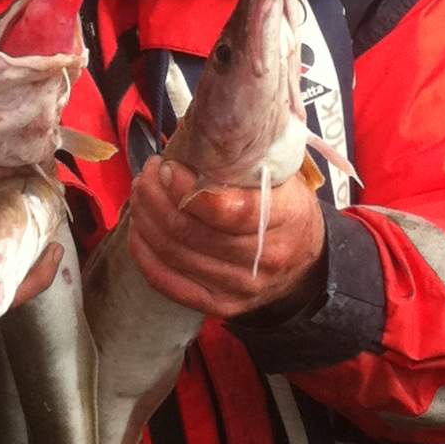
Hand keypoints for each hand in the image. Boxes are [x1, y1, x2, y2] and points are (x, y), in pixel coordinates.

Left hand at [125, 158, 323, 319]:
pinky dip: (144, 254)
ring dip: (145, 220)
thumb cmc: (286, 211)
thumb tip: (195, 137)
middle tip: (147, 175)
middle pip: (190, 231)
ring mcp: (240, 288)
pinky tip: (137, 230)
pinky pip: (168, 283)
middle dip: (155, 197)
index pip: (228, 209)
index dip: (186, 188)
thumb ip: (246, 163)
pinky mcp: (219, 305)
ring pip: (174, 254)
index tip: (168, 167)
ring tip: (141, 194)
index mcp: (285, 218)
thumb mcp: (283, 178)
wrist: (307, 267)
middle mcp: (263, 259)